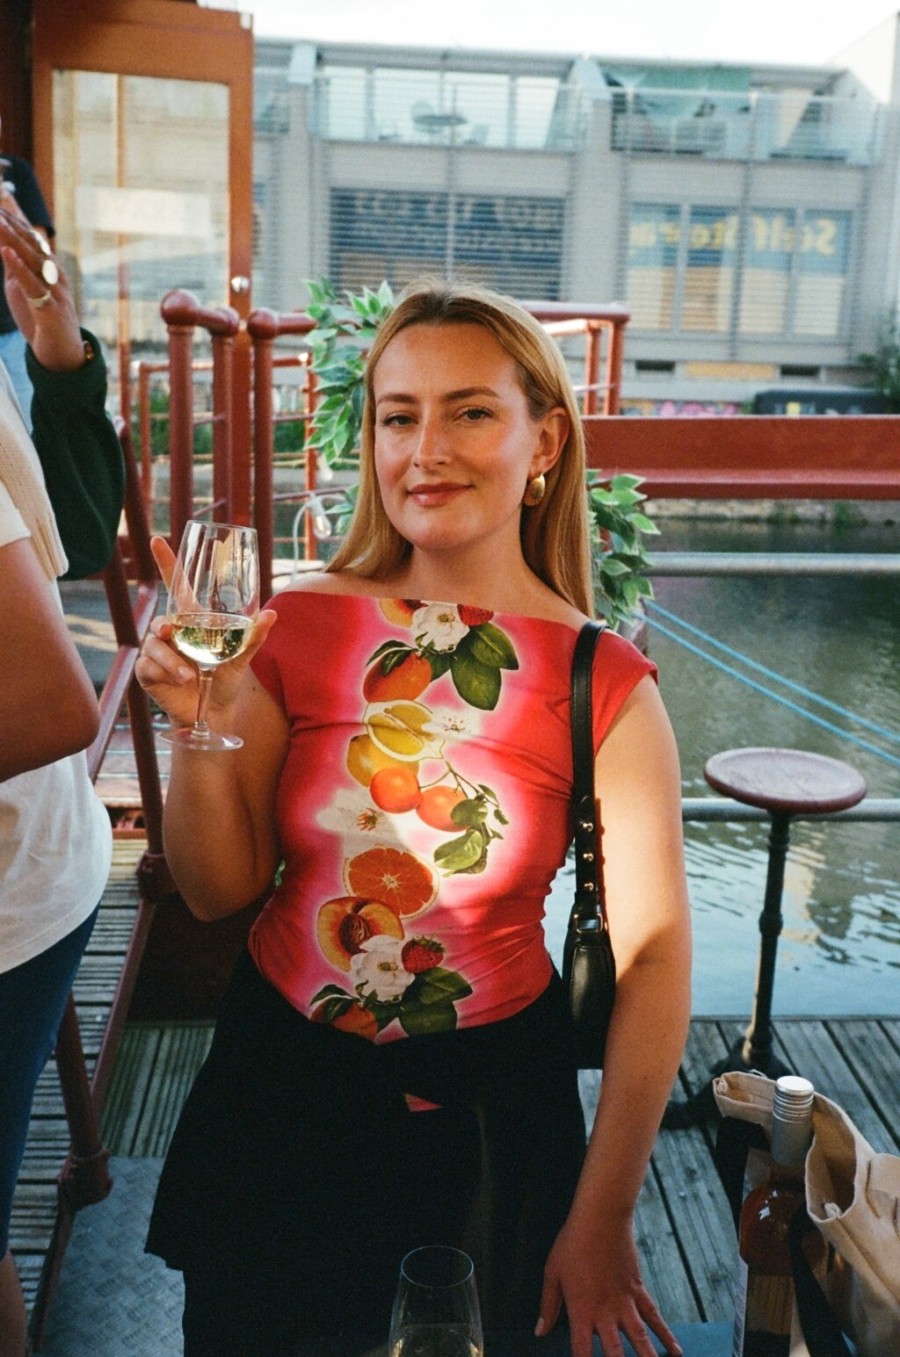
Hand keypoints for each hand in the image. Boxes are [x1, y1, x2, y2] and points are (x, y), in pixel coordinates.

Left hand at [0, 208, 84, 370]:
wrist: (63, 356)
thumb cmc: (43, 322)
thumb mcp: (25, 290)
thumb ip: (16, 268)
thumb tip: (3, 246)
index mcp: (51, 270)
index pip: (32, 240)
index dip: (14, 221)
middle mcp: (56, 277)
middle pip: (33, 246)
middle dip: (12, 225)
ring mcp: (56, 293)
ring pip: (34, 261)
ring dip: (14, 240)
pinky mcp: (52, 310)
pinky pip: (34, 286)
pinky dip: (20, 268)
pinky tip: (7, 253)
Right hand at [135, 536, 276, 729]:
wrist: (215, 712)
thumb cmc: (226, 678)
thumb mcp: (242, 656)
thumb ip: (253, 636)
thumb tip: (270, 614)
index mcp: (192, 621)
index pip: (176, 586)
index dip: (167, 563)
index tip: (158, 540)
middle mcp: (172, 633)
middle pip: (160, 619)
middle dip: (164, 625)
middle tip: (172, 631)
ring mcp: (158, 652)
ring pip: (154, 645)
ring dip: (171, 659)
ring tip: (189, 674)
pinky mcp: (148, 673)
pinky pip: (148, 666)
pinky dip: (164, 672)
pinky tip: (180, 681)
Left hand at [536, 1214, 681, 1356]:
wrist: (601, 1217)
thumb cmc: (572, 1243)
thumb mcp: (552, 1272)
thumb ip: (549, 1305)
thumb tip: (540, 1332)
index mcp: (581, 1310)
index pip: (582, 1353)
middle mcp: (605, 1312)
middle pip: (616, 1353)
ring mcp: (625, 1302)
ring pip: (640, 1339)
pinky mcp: (638, 1290)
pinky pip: (654, 1317)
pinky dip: (666, 1335)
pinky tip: (675, 1351)